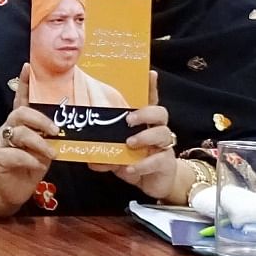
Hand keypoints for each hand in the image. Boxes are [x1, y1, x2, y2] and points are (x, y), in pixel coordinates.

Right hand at [0, 63, 58, 213]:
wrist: (12, 190)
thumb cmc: (30, 165)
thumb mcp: (44, 148)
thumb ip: (50, 138)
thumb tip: (70, 130)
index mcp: (21, 123)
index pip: (22, 98)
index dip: (25, 83)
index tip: (28, 66)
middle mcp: (9, 128)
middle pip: (20, 113)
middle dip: (40, 119)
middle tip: (55, 131)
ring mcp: (2, 143)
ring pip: (18, 133)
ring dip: (39, 143)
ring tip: (52, 154)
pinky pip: (14, 154)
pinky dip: (29, 159)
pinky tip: (37, 166)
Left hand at [88, 72, 177, 199]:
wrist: (154, 183)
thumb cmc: (133, 159)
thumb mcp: (114, 154)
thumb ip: (103, 153)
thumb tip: (88, 157)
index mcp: (143, 122)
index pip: (149, 100)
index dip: (151, 87)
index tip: (150, 73)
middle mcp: (156, 130)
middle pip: (160, 112)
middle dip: (145, 113)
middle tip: (129, 119)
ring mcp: (164, 146)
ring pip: (163, 134)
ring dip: (144, 137)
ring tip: (129, 144)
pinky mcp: (167, 163)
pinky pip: (159, 160)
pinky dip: (142, 164)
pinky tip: (130, 168)